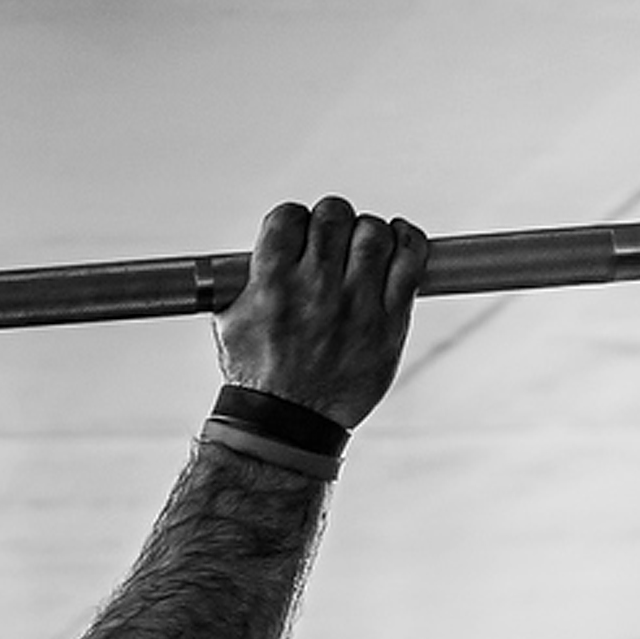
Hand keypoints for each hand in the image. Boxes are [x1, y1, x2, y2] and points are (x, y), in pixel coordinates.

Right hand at [216, 196, 428, 429]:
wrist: (289, 422)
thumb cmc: (257, 372)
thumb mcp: (229, 321)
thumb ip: (239, 279)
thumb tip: (245, 249)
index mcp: (271, 283)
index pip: (289, 216)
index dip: (295, 220)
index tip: (299, 236)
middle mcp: (314, 288)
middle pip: (334, 216)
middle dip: (331, 222)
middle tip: (332, 242)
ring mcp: (356, 304)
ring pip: (374, 233)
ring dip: (368, 232)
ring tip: (362, 249)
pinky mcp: (390, 321)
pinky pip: (411, 261)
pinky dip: (408, 241)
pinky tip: (399, 242)